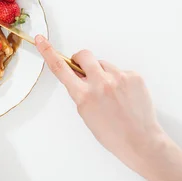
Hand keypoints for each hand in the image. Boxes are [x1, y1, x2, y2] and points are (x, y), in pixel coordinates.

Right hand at [35, 35, 166, 170]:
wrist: (141, 141)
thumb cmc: (112, 133)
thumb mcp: (86, 113)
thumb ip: (79, 92)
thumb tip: (78, 75)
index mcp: (84, 95)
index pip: (60, 69)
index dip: (48, 52)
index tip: (40, 39)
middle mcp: (100, 83)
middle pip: (84, 55)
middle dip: (81, 60)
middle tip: (85, 70)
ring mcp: (119, 78)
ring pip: (104, 64)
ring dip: (103, 73)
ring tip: (113, 94)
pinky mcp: (134, 76)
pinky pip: (120, 71)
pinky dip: (119, 80)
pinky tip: (125, 95)